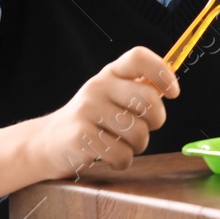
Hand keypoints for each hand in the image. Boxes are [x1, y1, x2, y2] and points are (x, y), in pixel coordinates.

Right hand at [31, 46, 178, 176]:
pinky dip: (123, 161)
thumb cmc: (91, 119)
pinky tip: (112, 158)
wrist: (46, 142)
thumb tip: (171, 85)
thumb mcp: (111, 96)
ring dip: (139, 146)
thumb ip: (139, 88)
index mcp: (110, 72)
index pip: (139, 57)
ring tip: (124, 145)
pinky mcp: (80, 137)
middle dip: (157, 120)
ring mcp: (87, 110)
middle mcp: (98, 86)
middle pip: (148, 99)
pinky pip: (121, 154)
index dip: (162, 73)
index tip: (173, 92)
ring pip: (138, 132)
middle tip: (146, 128)